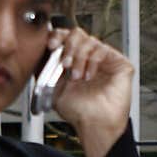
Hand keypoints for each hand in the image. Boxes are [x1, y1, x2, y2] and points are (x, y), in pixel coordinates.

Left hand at [47, 26, 133, 156]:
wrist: (94, 124)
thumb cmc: (77, 110)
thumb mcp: (53, 87)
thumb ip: (45, 68)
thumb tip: (38, 50)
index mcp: (73, 58)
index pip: (65, 36)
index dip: (56, 36)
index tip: (50, 45)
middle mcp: (89, 56)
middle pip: (77, 33)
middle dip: (68, 47)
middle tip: (64, 64)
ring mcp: (104, 58)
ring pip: (89, 40)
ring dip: (79, 58)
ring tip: (77, 77)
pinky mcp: (119, 62)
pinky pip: (102, 50)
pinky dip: (92, 62)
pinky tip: (89, 76)